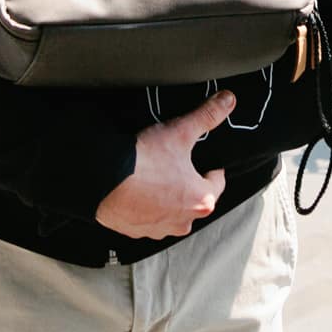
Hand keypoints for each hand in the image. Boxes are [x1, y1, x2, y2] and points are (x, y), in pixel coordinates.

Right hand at [95, 90, 235, 238]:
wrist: (104, 180)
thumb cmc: (143, 162)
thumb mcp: (180, 132)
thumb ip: (207, 116)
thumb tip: (227, 100)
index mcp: (202, 201)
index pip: (217, 182)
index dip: (209, 165)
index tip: (198, 157)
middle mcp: (184, 221)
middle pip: (194, 197)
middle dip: (186, 181)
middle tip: (171, 163)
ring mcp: (159, 229)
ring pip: (171, 210)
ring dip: (165, 196)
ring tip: (152, 175)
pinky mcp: (137, 231)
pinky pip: (148, 218)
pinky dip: (144, 206)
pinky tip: (136, 189)